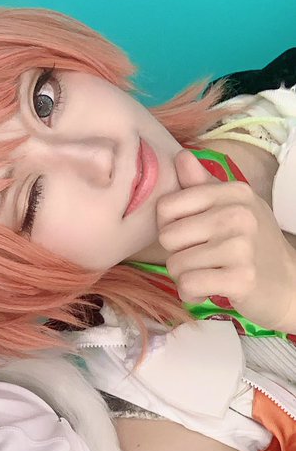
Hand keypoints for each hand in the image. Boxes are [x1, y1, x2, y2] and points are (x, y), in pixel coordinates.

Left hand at [156, 150, 295, 332]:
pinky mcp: (240, 278)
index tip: (191, 237)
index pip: (167, 206)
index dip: (170, 227)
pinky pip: (188, 285)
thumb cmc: (253, 245)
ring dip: (185, 277)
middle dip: (177, 255)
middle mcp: (237, 214)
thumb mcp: (233, 208)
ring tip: (208, 275)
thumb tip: (181, 156)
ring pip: (175, 265)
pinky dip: (192, 294)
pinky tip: (209, 290)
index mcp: (233, 192)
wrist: (289, 284)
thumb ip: (202, 185)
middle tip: (202, 259)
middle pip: (167, 237)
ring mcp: (241, 246)